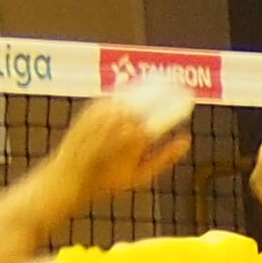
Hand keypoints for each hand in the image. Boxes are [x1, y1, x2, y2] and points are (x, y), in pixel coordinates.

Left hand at [60, 77, 193, 199]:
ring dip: (148, 87)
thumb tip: (186, 141)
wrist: (73, 174)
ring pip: (133, 94)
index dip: (178, 104)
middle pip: (150, 98)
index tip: (188, 99)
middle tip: (177, 86)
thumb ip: (166, 157)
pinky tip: (136, 91)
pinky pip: (115, 95)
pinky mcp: (94, 107)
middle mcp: (122, 120)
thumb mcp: (141, 174)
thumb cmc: (108, 179)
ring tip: (160, 83)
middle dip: (165, 89)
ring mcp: (107, 112)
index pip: (165, 113)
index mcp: (138, 136)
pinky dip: (128, 91)